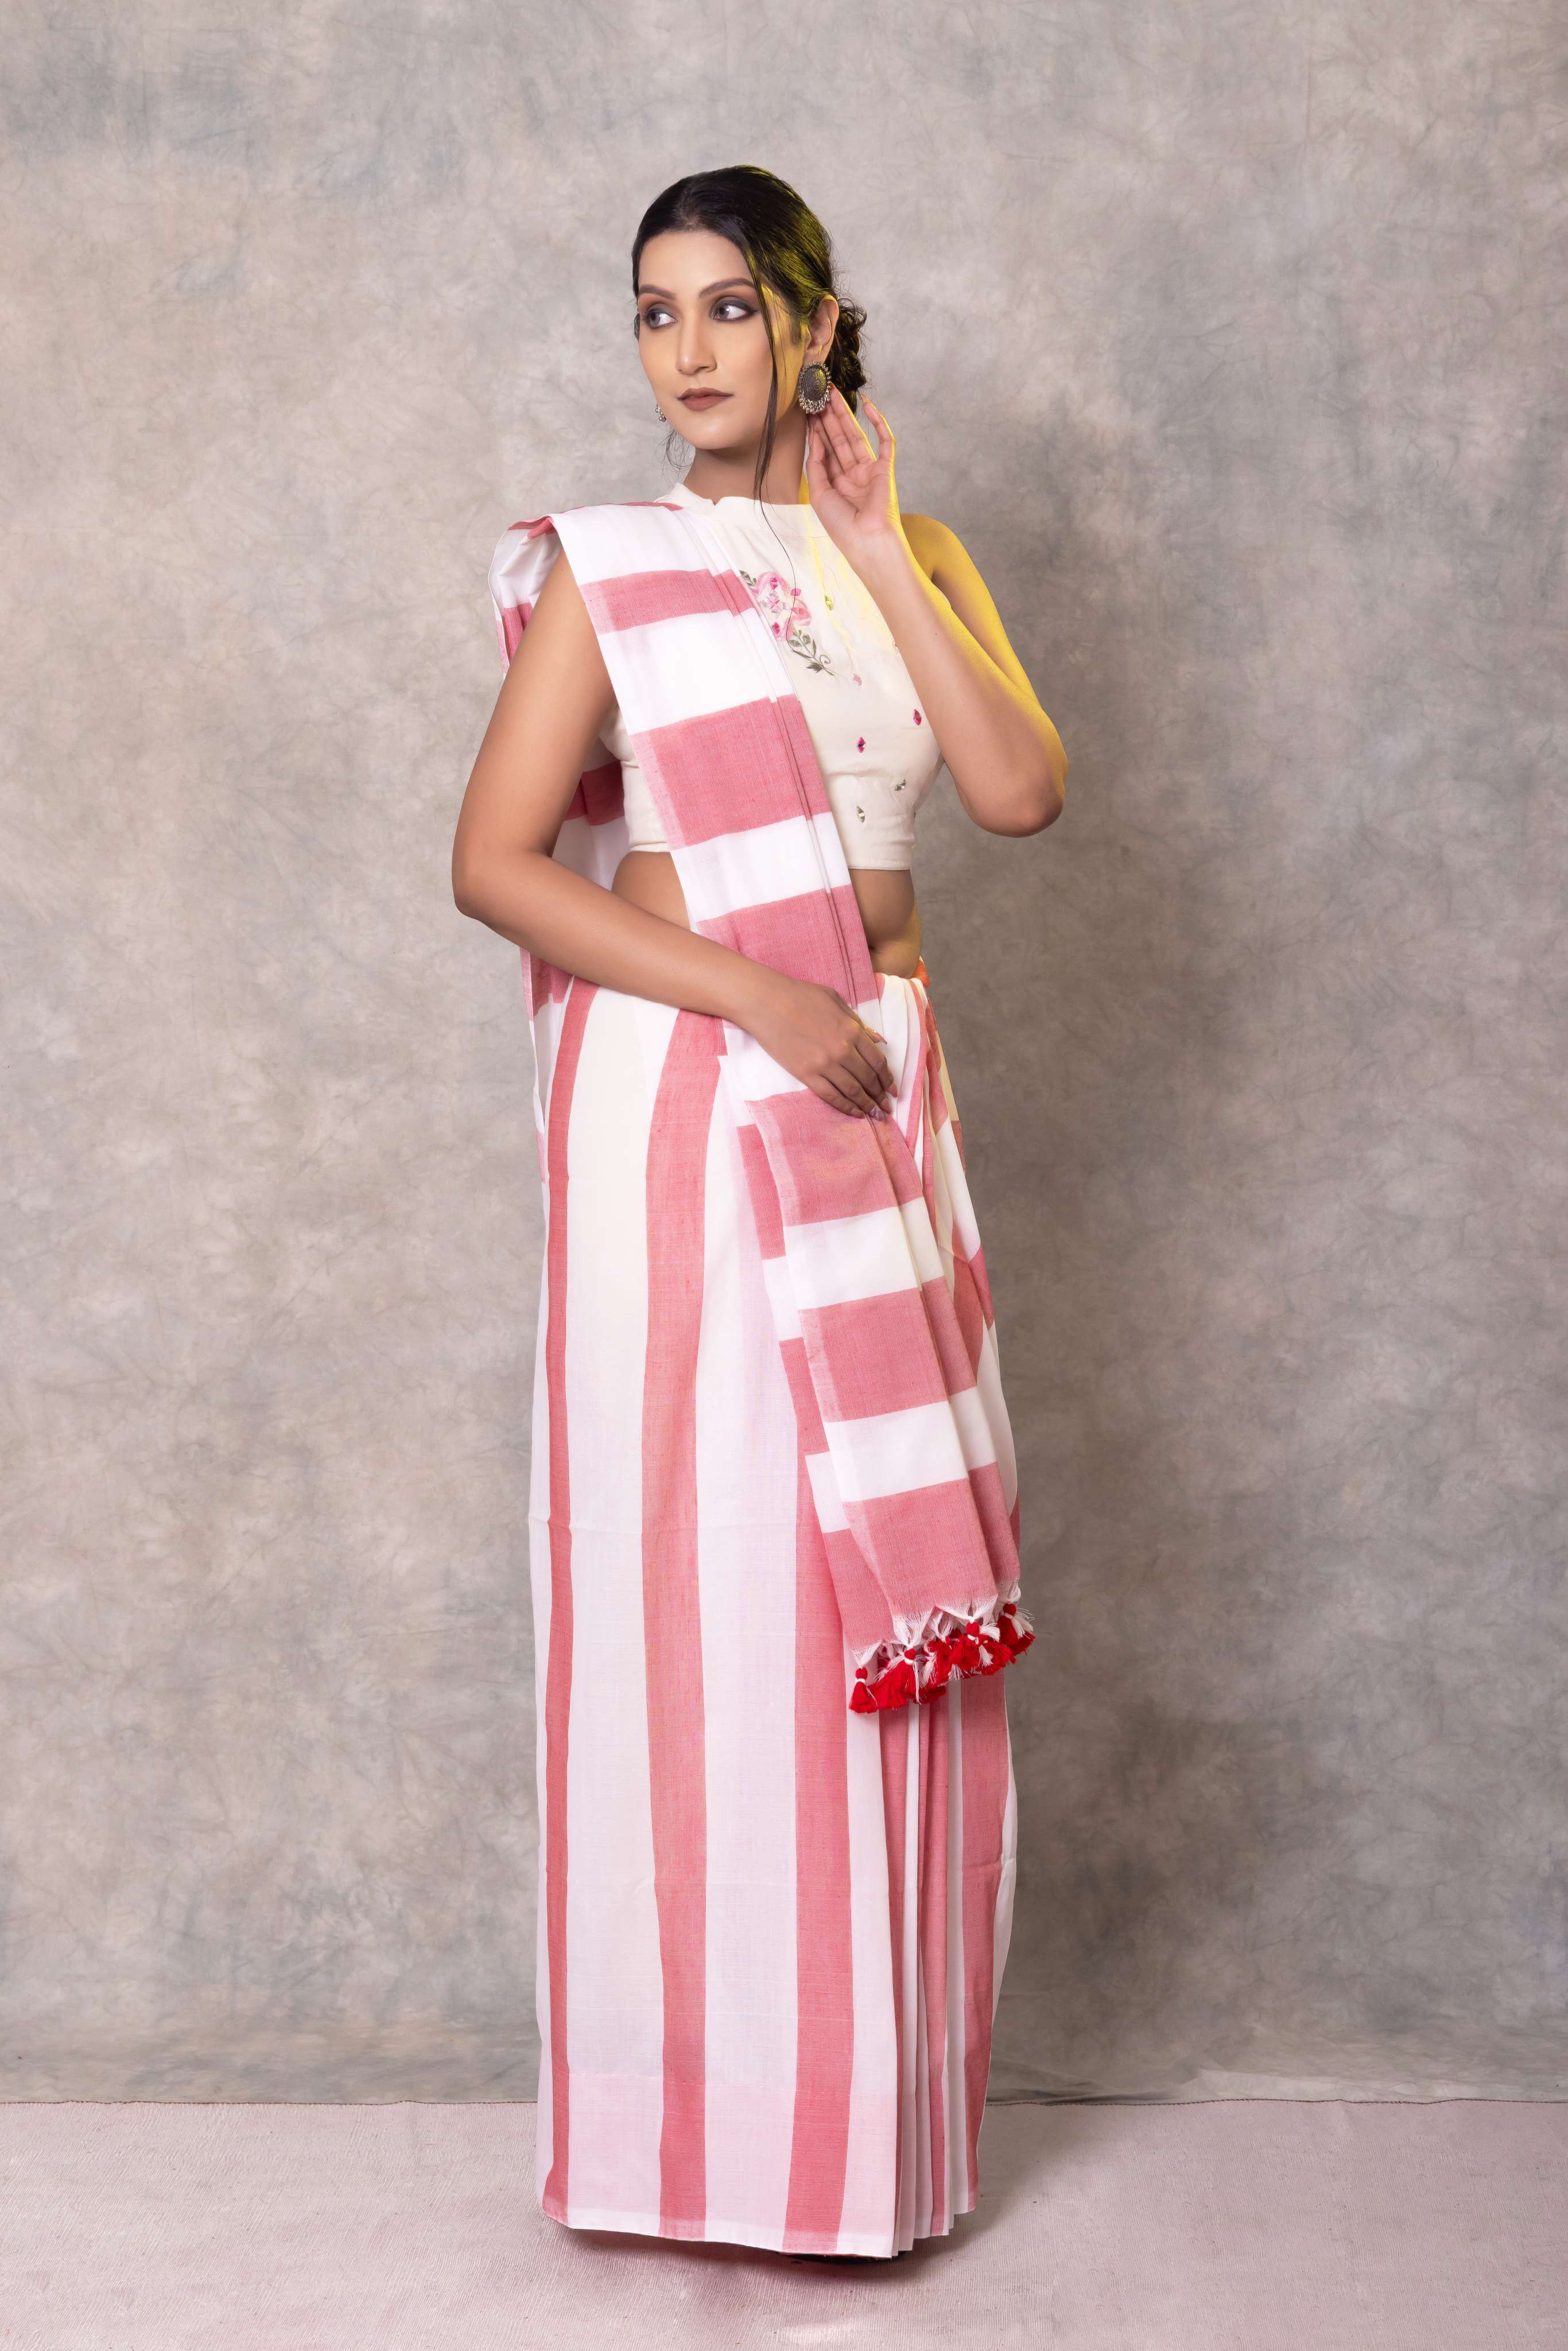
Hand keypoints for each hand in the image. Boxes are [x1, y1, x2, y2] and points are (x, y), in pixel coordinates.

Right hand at [741, 969, 895, 1118]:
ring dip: (867, 1105)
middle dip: (880, 1095)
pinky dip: (846, 1107)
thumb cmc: (800, 996)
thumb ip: (859, 1024)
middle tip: (886, 1107)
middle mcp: (842, 1050)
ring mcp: (824, 1064)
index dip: (888, 1078)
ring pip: (852, 1091)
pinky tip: (855, 1113)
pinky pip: (831, 1096)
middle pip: (868, 1079)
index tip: (893, 1089)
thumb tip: (880, 1041)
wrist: (765, 1002)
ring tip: (875, 1114)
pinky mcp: (806, 1074)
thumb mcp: (836, 1001)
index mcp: (852, 1030)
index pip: (878, 1061)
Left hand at [802, 388, 906, 571]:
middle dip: (828, 416)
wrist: (867, 542)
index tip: (807, 410)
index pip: (826, 450)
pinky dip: (879, 422)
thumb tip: (815, 438)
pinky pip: (885, 440)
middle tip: (818, 393)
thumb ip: (816, 465)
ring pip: (856, 435)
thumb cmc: (842, 526)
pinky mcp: (886, 468)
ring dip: (844, 414)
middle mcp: (853, 474)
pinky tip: (868, 405)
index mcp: (836, 483)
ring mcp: (870, 470)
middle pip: (839, 438)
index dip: (817, 429)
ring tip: (832, 393)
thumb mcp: (819, 494)